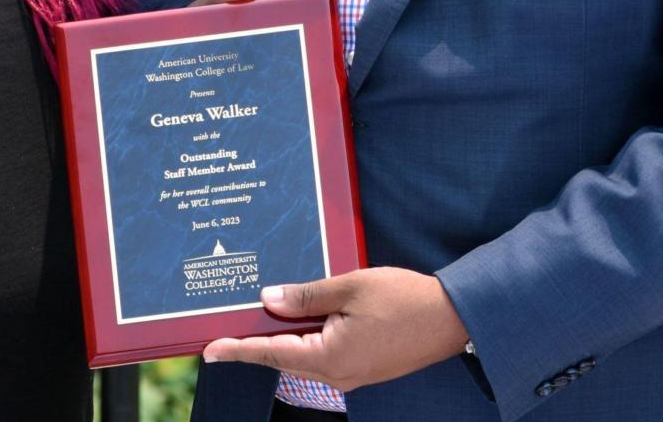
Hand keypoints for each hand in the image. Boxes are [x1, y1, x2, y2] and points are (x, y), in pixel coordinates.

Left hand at [202, 267, 468, 391]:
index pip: (271, 354)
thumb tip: (269, 300)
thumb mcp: (351, 287)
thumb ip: (306, 296)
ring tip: (260, 319)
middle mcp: (337, 375)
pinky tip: (301, 320)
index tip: (209, 350)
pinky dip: (308, 339)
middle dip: (256, 344)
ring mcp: (352, 375)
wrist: (453, 318)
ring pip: (305, 356)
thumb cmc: (405, 298)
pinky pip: (324, 356)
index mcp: (329, 358)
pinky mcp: (365, 369)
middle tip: (225, 332)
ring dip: (283, 340)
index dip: (238, 349)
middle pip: (284, 358)